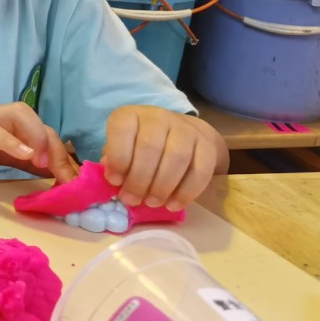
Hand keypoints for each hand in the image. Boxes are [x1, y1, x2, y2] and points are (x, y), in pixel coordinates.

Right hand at [0, 102, 77, 180]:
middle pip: (41, 126)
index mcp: (10, 125)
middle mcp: (3, 117)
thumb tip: (45, 171)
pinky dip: (11, 140)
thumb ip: (16, 157)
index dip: (62, 158)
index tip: (75, 184)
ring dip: (38, 139)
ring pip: (23, 116)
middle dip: (59, 153)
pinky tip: (23, 154)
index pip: (45, 136)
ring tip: (44, 164)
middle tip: (68, 181)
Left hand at [103, 106, 222, 209]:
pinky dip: (186, 192)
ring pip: (176, 158)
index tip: (114, 182)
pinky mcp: (207, 145)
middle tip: (132, 200)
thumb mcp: (121, 148)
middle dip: (138, 180)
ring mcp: (185, 129)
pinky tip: (173, 205)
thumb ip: (114, 160)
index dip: (118, 158)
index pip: (122, 130)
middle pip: (149, 147)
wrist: (179, 135)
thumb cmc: (139, 146)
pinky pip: (200, 170)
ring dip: (162, 187)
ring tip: (152, 203)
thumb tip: (112, 177)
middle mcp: (158, 117)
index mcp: (131, 115)